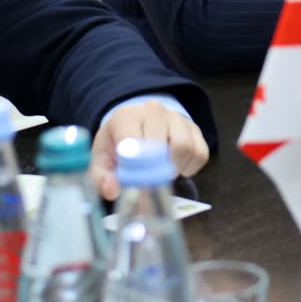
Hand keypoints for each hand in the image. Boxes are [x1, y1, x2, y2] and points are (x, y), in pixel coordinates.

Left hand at [90, 100, 209, 200]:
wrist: (137, 124)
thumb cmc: (118, 143)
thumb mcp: (102, 158)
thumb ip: (101, 177)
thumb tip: (113, 191)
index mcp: (127, 116)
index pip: (135, 141)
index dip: (136, 166)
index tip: (135, 180)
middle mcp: (154, 111)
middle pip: (163, 146)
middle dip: (156, 170)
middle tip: (150, 180)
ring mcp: (177, 118)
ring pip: (185, 148)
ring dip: (175, 168)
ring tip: (162, 172)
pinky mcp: (194, 128)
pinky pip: (200, 153)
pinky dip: (190, 167)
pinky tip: (176, 167)